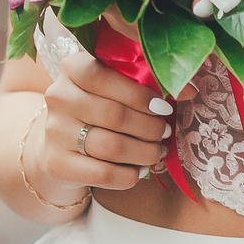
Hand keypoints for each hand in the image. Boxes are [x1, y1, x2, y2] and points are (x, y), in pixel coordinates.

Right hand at [33, 39, 177, 194]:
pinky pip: (102, 174)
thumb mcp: (117, 84)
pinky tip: (140, 170)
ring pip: (111, 146)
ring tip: (158, 151)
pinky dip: (129, 175)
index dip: (140, 95)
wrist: (60, 140)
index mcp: (72, 67)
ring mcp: (54, 131)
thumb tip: (190, 89)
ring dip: (144, 152)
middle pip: (114, 115)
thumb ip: (149, 79)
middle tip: (166, 132)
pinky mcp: (56, 163)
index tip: (165, 107)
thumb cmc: (99, 105)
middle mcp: (58, 97)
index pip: (105, 77)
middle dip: (149, 127)